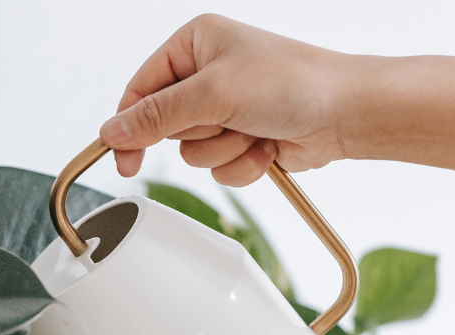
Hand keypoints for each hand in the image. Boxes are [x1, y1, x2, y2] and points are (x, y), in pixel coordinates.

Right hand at [99, 14, 354, 184]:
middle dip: (200, 134)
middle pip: (167, 128)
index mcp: (194, 44)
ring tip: (254, 129)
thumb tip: (112, 131)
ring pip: (194, 154)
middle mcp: (207, 75)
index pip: (140, 90)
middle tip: (225, 122)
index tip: (123, 159)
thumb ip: (156, 116)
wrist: (342, 113)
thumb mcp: (212, 94)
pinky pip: (219, 169)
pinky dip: (242, 164)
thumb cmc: (290, 83)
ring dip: (225, 151)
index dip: (129, 126)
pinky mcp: (241, 139)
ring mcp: (225, 110)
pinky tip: (267, 145)